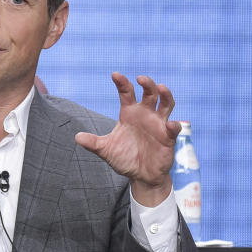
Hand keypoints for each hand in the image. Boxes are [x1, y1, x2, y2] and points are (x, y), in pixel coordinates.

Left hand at [75, 72, 180, 206]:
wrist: (140, 176)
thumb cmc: (125, 158)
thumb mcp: (106, 150)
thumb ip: (93, 143)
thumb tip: (77, 137)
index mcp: (129, 114)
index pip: (126, 93)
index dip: (122, 83)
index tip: (115, 75)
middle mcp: (145, 115)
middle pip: (149, 93)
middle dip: (147, 84)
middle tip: (140, 78)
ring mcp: (158, 124)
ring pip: (166, 104)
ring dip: (165, 95)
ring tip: (161, 88)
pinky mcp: (168, 137)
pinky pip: (174, 128)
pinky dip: (173, 125)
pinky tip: (169, 124)